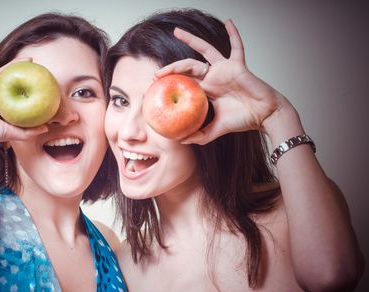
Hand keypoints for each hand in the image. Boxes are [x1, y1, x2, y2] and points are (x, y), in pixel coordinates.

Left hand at [155, 20, 292, 143]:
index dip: (170, 83)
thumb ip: (199, 135)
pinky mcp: (237, 65)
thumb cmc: (243, 120)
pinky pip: (237, 46)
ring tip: (177, 32)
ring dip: (191, 40)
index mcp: (207, 90)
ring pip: (205, 51)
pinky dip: (234, 34)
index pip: (184, 83)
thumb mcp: (216, 130)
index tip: (155, 86)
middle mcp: (213, 77)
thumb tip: (180, 140)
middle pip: (188, 66)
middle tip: (156, 74)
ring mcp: (224, 69)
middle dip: (171, 68)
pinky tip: (229, 22)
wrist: (263, 116)